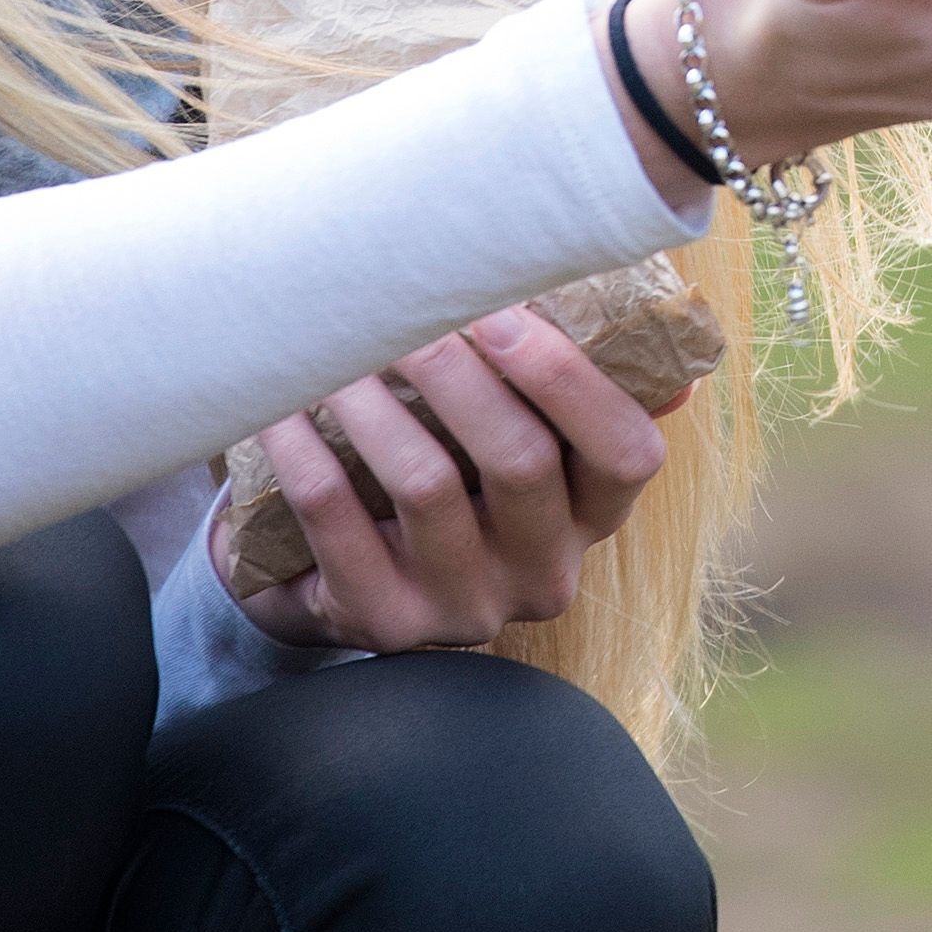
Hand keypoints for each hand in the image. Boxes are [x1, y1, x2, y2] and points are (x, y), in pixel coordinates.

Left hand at [236, 304, 690, 654]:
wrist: (340, 579)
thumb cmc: (441, 465)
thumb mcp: (509, 434)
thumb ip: (568, 380)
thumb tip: (651, 313)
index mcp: (591, 515)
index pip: (627, 455)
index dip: (571, 380)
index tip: (501, 310)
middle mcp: (540, 573)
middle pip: (520, 461)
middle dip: (458, 370)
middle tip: (403, 308)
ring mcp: (462, 608)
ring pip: (425, 484)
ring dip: (373, 398)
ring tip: (332, 342)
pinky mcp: (379, 623)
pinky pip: (336, 521)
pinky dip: (304, 449)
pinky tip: (280, 401)